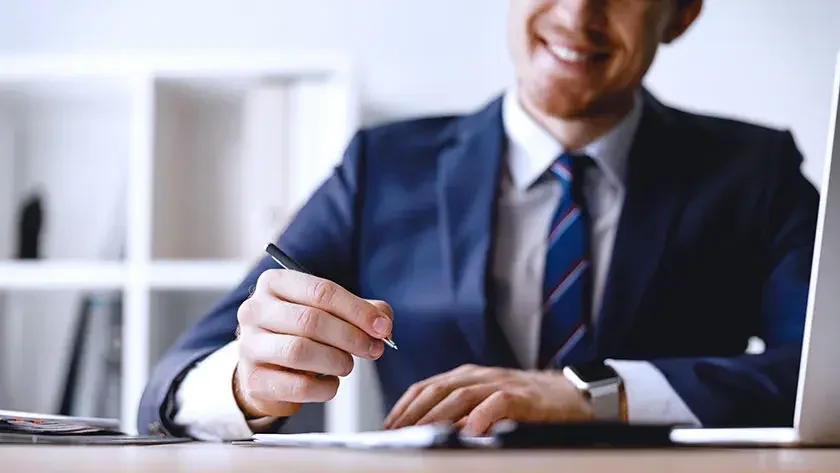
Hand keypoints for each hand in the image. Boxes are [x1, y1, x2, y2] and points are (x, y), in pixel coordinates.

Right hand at [233, 268, 393, 419]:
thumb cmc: (303, 334)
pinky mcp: (253, 380)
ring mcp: (249, 345)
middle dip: (351, 337)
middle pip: (310, 320)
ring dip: (336, 361)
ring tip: (347, 365)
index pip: (321, 291)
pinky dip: (324, 388)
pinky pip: (296, 386)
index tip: (382, 327)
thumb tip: (383, 322)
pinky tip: (331, 384)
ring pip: (299, 351)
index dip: (358, 310)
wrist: (268, 370)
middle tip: (373, 349)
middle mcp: (255, 310)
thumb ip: (362, 311)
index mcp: (275, 283)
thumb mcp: (331, 313)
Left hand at [383, 364, 593, 435]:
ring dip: (435, 417)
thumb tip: (432, 432)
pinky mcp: (524, 397)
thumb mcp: (490, 404)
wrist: (575, 395)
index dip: (404, 406)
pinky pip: (497, 404)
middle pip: (437, 390)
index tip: (388, 427)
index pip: (427, 387)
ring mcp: (502, 384)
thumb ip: (464, 412)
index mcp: (469, 377)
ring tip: (419, 436)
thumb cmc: (531, 405)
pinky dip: (479, 418)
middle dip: (412, 414)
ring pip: (460, 396)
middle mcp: (481, 376)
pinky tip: (466, 434)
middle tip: (395, 435)